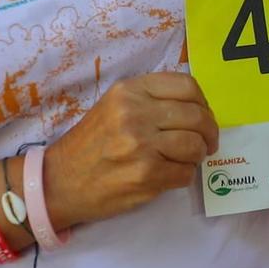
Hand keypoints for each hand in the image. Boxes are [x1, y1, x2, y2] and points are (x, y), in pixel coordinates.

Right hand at [41, 72, 220, 227]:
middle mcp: (135, 113)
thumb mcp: (115, 106)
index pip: (187, 86)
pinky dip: (185, 176)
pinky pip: (185, 173)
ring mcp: (141, 145)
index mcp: (129, 90)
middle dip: (209, 133)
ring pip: (195, 145)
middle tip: (206, 143)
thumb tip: (197, 107)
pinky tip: (171, 174)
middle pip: (196, 116)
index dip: (203, 103)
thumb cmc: (91, 144)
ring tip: (188, 159)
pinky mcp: (145, 175)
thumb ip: (151, 100)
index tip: (203, 116)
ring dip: (198, 155)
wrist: (59, 181)